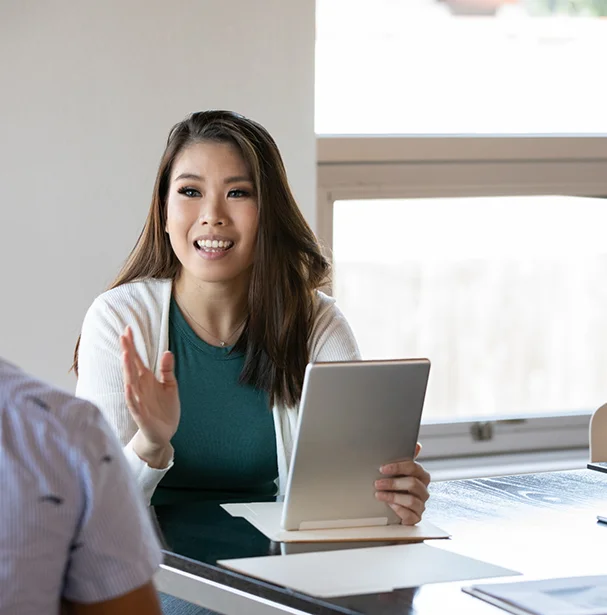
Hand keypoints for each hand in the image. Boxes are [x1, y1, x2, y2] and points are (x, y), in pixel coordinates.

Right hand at [120, 326, 180, 463]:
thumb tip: (167, 352)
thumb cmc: (164, 408)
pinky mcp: (141, 415)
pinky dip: (131, 395)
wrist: (164, 433)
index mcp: (146, 379)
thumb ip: (167, 370)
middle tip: (123, 336)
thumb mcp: (170, 385)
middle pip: (131, 367)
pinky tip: (129, 386)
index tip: (128, 329)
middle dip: (127, 352)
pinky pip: (134, 404)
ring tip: (125, 355)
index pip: (137, 359)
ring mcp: (139, 401)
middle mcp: (140, 387)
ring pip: (130, 383)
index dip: (132, 345)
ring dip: (127, 370)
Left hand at [374, 442, 430, 524]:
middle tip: (377, 483)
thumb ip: (405, 458)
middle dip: (393, 483)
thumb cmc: (397, 487)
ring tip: (379, 495)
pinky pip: (410, 515)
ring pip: (411, 500)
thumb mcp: (399, 471)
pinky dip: (399, 510)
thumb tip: (417, 445)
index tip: (382, 468)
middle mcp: (423, 490)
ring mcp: (421, 505)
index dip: (398, 467)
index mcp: (421, 476)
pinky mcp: (416, 518)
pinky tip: (390, 506)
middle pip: (413, 483)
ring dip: (392, 496)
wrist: (393, 509)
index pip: (414, 467)